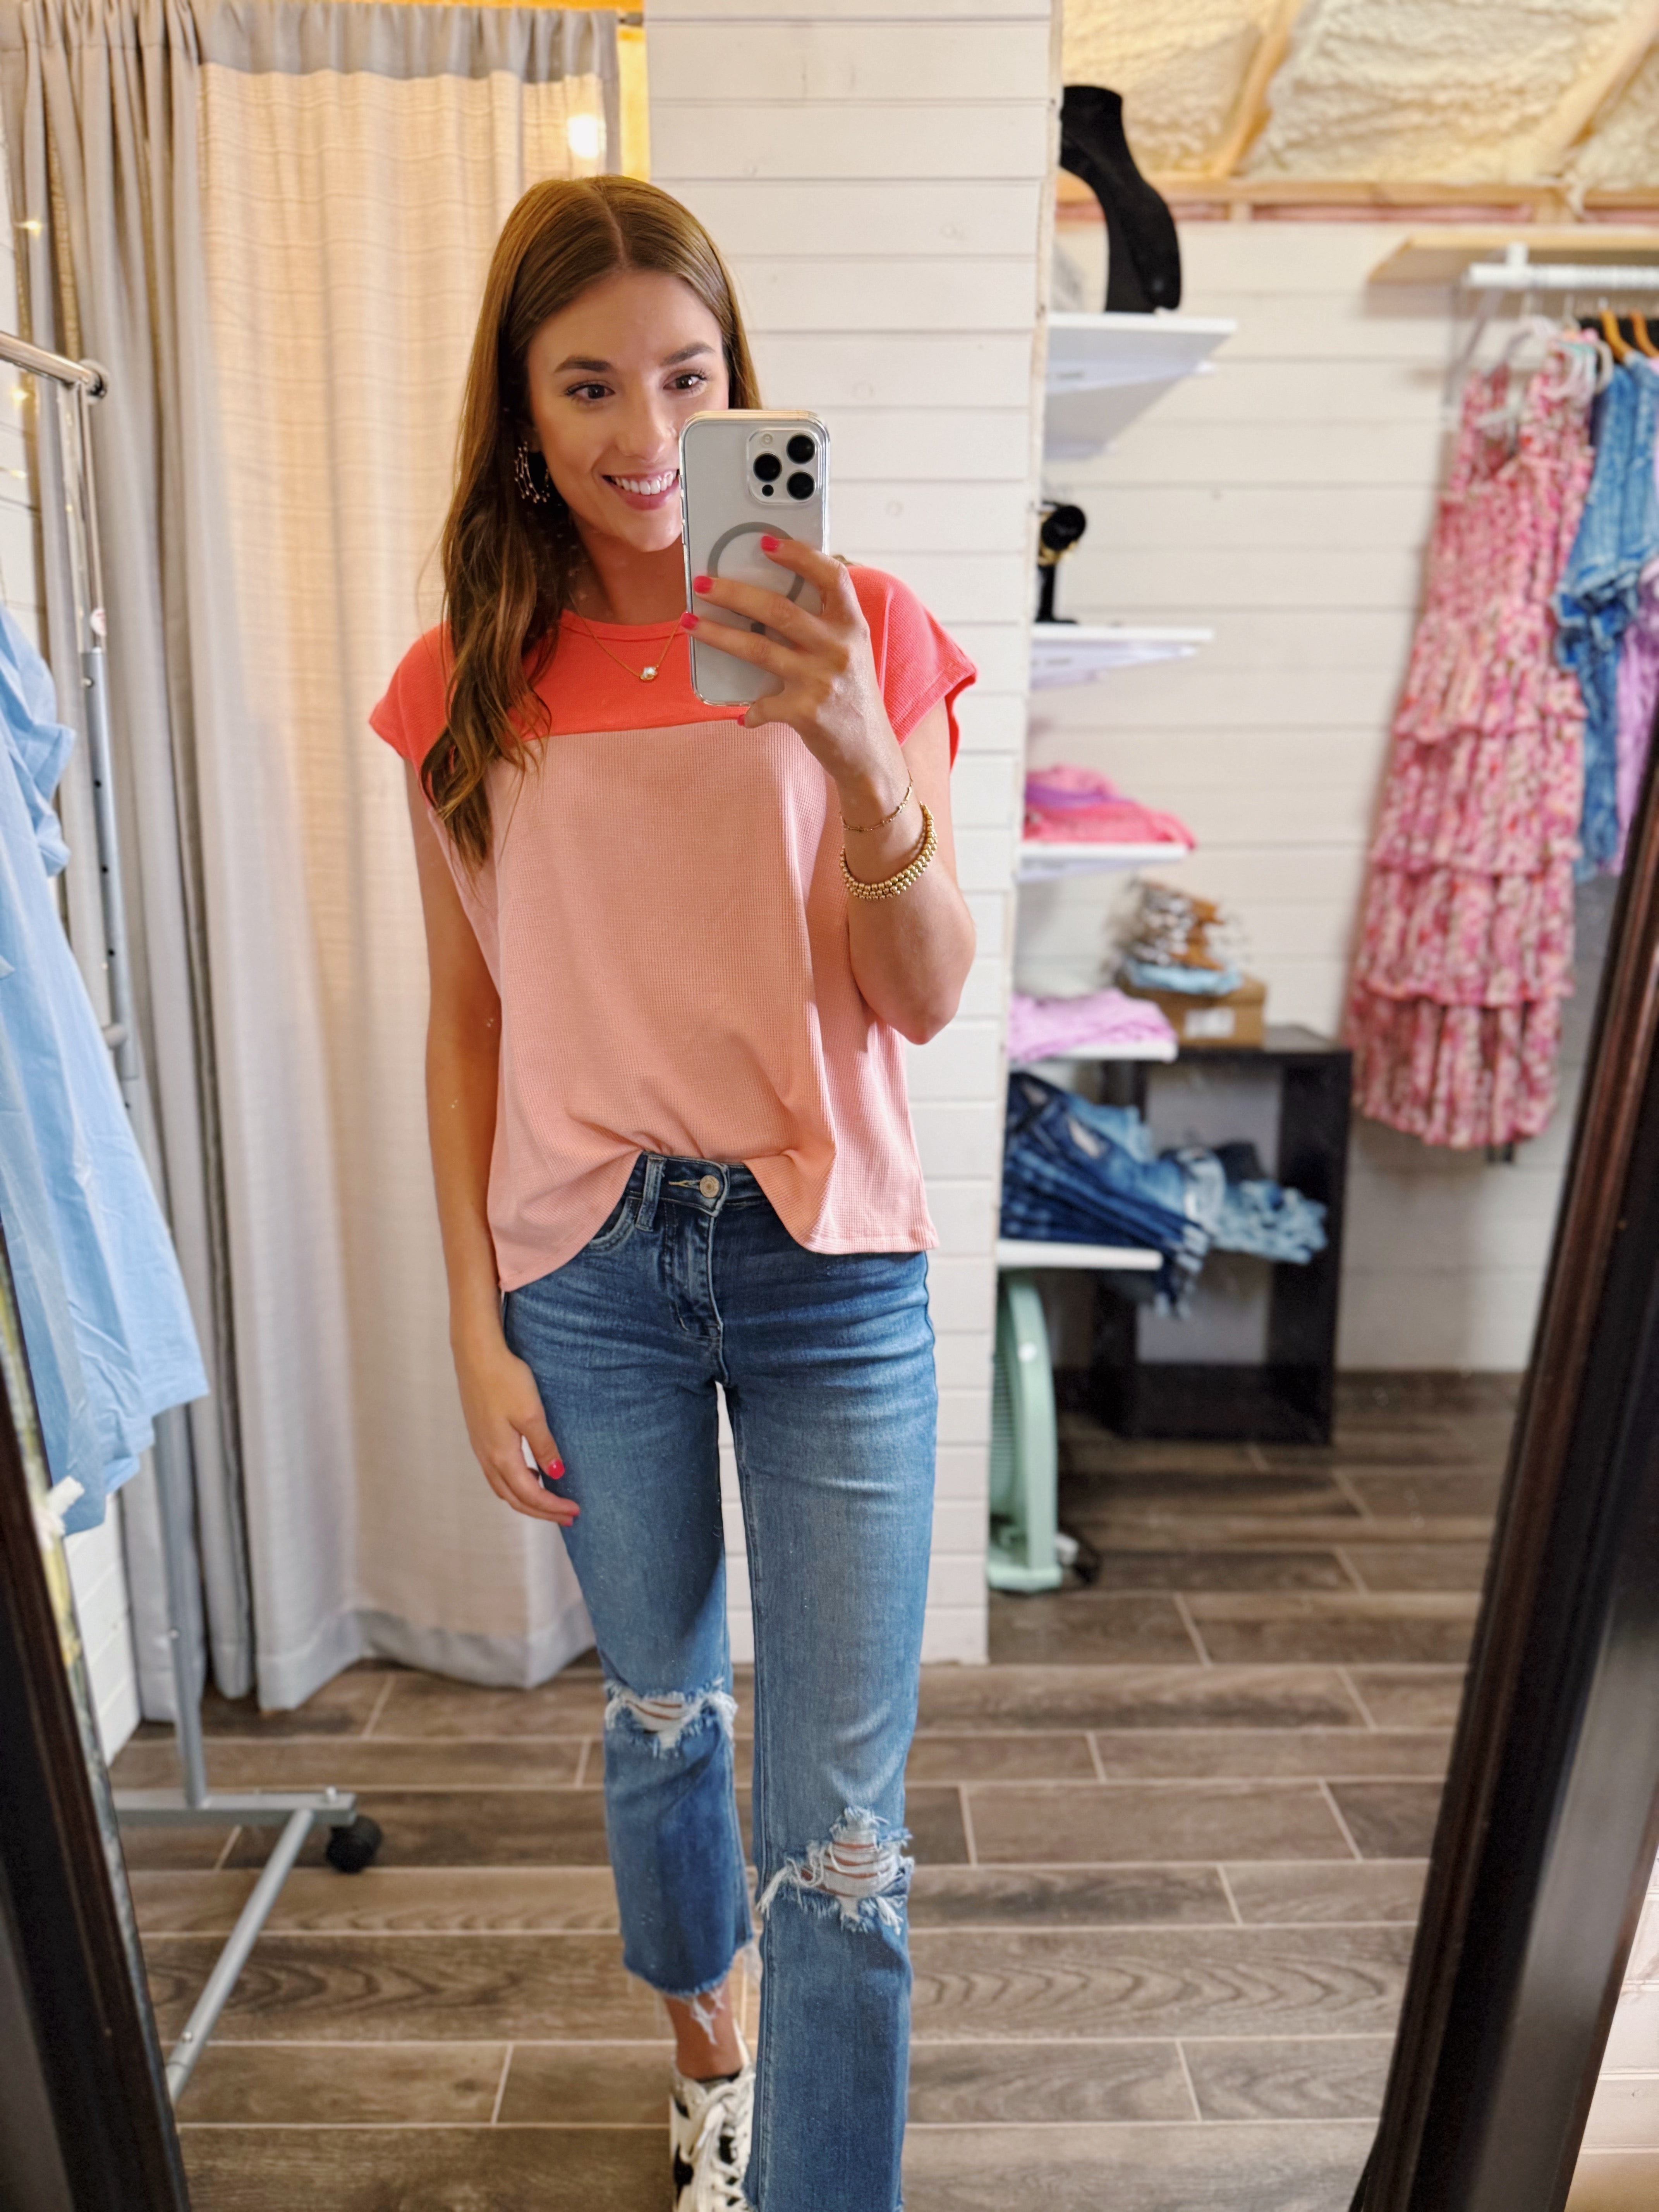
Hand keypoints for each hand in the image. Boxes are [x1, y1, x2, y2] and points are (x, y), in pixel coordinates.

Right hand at [451, 1329, 576, 1526]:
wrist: (476, 1354)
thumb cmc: (505, 1379)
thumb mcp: (532, 1413)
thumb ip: (543, 1446)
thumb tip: (556, 1475)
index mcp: (501, 1455)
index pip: (530, 1494)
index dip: (553, 1507)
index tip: (575, 1511)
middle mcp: (487, 1457)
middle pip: (515, 1499)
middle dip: (542, 1512)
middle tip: (568, 1517)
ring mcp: (480, 1447)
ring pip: (503, 1488)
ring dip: (527, 1500)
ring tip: (551, 1501)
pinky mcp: (479, 1436)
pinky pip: (497, 1473)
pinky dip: (515, 1484)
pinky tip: (530, 1473)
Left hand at [682, 537, 906, 813]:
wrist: (870, 753)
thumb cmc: (852, 696)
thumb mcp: (850, 652)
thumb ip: (821, 625)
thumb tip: (763, 600)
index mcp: (851, 627)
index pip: (832, 576)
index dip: (799, 555)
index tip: (765, 542)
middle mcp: (838, 649)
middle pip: (778, 609)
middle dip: (734, 592)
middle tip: (702, 583)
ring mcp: (821, 681)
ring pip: (759, 648)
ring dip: (718, 634)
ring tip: (689, 622)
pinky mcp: (805, 713)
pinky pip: (762, 704)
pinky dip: (748, 710)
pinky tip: (741, 713)